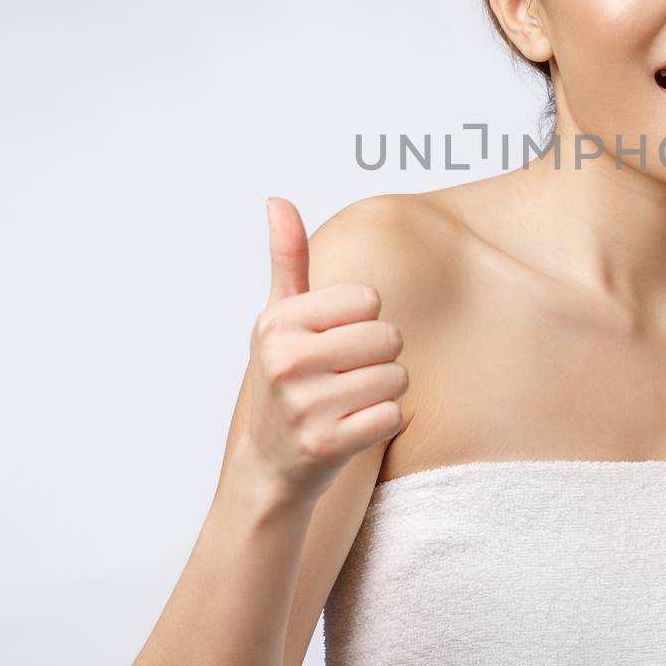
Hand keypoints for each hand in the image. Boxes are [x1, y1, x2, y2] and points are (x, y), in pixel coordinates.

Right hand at [239, 197, 408, 499]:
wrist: (269, 465)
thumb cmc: (284, 381)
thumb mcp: (278, 319)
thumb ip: (288, 259)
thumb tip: (277, 200)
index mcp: (278, 323)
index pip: (369, 300)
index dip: (363, 322)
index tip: (333, 343)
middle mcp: (285, 360)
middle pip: (390, 337)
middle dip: (380, 358)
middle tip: (345, 378)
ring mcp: (304, 405)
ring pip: (397, 377)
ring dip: (383, 392)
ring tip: (347, 403)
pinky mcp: (327, 444)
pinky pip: (394, 416)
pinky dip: (384, 423)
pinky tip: (352, 429)